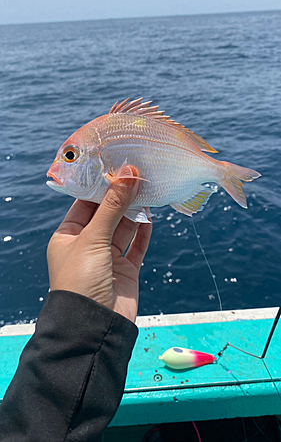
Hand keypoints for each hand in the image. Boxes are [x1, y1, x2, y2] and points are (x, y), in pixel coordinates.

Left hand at [47, 166, 151, 322]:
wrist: (94, 328)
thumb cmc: (81, 281)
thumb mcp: (93, 238)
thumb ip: (113, 206)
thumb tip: (128, 174)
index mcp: (68, 236)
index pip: (85, 204)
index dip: (101, 187)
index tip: (118, 168)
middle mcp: (87, 245)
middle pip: (107, 214)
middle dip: (121, 197)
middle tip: (138, 175)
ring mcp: (108, 258)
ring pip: (124, 228)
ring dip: (135, 212)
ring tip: (148, 190)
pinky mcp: (126, 270)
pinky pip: (137, 246)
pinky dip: (144, 232)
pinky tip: (151, 217)